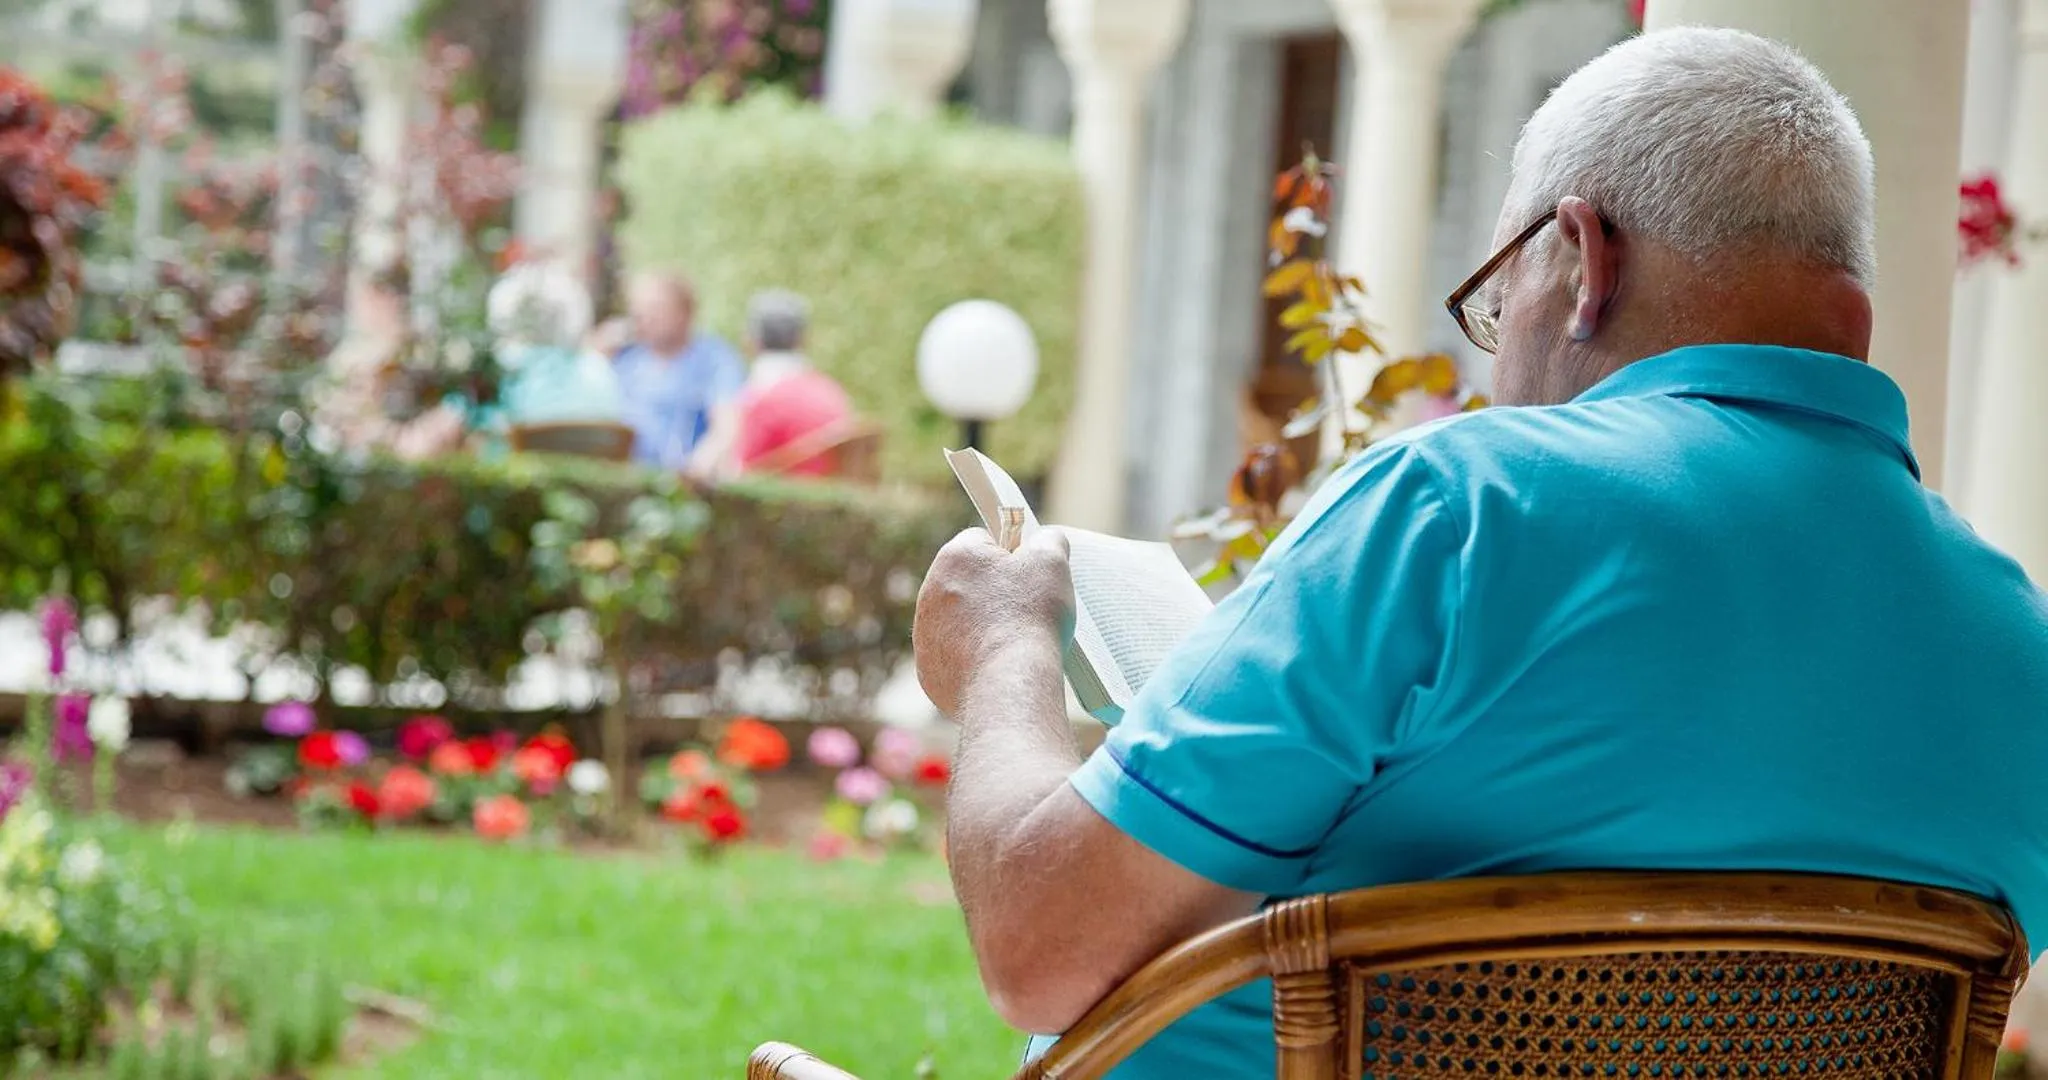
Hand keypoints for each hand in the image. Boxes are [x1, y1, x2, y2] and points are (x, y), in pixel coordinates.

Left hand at [914, 527, 1073, 717]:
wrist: (1008, 684)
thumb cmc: (1029, 618)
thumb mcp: (1052, 562)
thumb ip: (1048, 540)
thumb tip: (1046, 538)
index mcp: (954, 557)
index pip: (982, 541)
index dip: (1009, 555)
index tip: (1027, 573)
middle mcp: (929, 592)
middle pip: (968, 583)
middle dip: (995, 593)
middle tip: (1025, 610)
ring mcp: (924, 635)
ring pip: (959, 622)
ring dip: (983, 627)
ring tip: (1014, 642)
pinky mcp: (928, 671)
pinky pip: (954, 657)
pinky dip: (974, 660)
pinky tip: (998, 666)